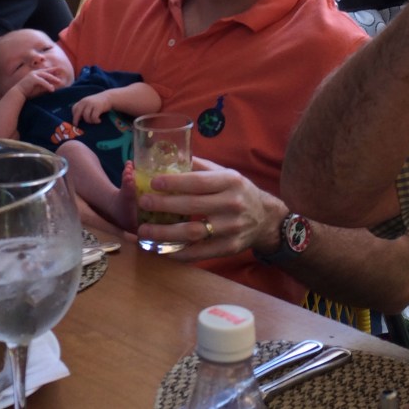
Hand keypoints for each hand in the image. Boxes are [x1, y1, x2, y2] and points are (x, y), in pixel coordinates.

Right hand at [11, 68, 65, 99]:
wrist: (18, 93)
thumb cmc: (28, 92)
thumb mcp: (38, 88)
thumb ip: (45, 86)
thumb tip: (54, 87)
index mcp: (35, 74)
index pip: (46, 71)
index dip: (53, 70)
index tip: (60, 70)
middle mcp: (34, 72)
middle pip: (47, 72)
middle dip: (55, 74)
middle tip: (62, 74)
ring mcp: (33, 75)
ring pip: (46, 76)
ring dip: (53, 79)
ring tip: (60, 82)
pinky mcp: (32, 79)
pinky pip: (42, 81)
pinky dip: (48, 85)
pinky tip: (52, 89)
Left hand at [72, 91, 112, 124]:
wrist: (109, 97)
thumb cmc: (98, 102)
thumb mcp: (89, 103)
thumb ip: (83, 108)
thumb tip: (79, 119)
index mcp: (82, 101)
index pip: (74, 109)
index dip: (74, 116)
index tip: (76, 121)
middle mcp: (85, 102)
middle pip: (77, 113)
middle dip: (76, 121)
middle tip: (78, 126)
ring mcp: (92, 104)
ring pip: (86, 117)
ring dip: (89, 121)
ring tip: (94, 121)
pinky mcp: (98, 107)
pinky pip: (94, 117)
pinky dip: (96, 121)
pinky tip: (99, 121)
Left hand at [136, 157, 285, 261]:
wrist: (265, 218)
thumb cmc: (237, 191)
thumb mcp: (225, 173)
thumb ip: (199, 167)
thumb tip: (169, 156)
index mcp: (230, 182)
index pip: (198, 182)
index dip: (174, 182)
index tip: (153, 182)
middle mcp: (232, 204)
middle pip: (192, 207)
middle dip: (164, 205)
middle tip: (143, 203)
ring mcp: (231, 229)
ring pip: (193, 233)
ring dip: (165, 233)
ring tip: (144, 230)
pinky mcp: (228, 248)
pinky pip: (199, 253)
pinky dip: (177, 253)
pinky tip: (159, 249)